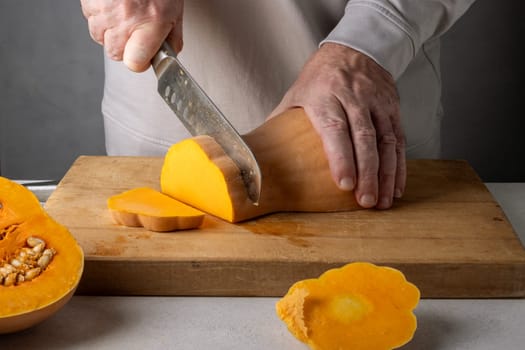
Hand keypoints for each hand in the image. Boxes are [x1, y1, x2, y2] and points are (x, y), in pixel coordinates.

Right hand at [80, 0, 183, 71]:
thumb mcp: (175, 11)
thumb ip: (172, 38)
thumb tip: (168, 56)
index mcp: (151, 22)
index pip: (135, 63)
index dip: (139, 61)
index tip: (143, 55)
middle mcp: (126, 18)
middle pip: (115, 53)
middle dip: (125, 47)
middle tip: (134, 31)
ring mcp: (105, 9)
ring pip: (99, 37)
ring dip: (110, 31)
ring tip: (124, 14)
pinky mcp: (89, 0)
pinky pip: (90, 18)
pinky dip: (99, 15)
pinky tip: (113, 4)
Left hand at [270, 43, 405, 208]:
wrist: (353, 49)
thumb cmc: (319, 78)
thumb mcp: (295, 94)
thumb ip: (280, 122)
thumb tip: (257, 153)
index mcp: (324, 96)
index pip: (335, 129)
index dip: (341, 157)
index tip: (344, 184)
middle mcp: (353, 98)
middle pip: (364, 138)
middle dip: (367, 173)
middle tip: (365, 201)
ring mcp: (376, 102)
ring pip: (386, 141)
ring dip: (386, 174)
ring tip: (382, 201)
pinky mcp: (392, 107)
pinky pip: (399, 139)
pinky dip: (399, 165)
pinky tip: (396, 186)